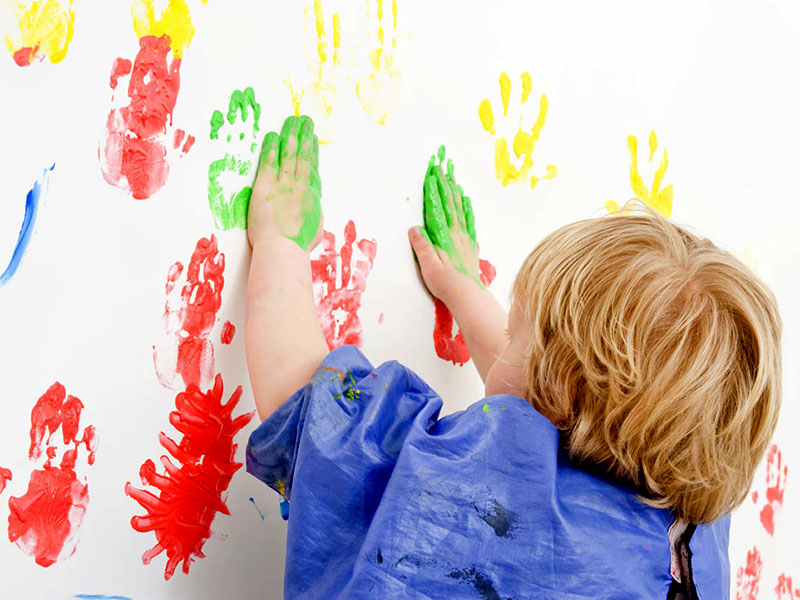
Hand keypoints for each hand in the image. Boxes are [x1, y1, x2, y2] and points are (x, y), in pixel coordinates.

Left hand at [248, 115, 322, 249]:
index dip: (313, 152)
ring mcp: (285, 185)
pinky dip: (272, 147)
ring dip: (291, 135)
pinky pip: (270, 162)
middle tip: (305, 121)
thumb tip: (313, 217)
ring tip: (292, 121)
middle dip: (304, 136)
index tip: (313, 140)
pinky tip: (273, 136)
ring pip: (290, 154)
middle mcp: (301, 186)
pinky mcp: (266, 186)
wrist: (283, 249)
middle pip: (304, 156)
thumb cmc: (297, 246)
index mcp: (312, 197)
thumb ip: (313, 218)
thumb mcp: (313, 231)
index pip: (313, 168)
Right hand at [409, 147, 481, 304]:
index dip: (434, 191)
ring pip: (460, 208)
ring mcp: (465, 237)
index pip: (437, 208)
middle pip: (450, 203)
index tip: (431, 174)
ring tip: (452, 176)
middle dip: (444, 183)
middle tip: (441, 167)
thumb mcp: (429, 267)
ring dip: (454, 190)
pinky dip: (466, 206)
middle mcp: (456, 233)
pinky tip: (465, 199)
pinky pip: (468, 219)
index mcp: (445, 237)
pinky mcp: (469, 243)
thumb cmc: (446, 284)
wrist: (468, 296)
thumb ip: (422, 247)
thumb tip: (415, 228)